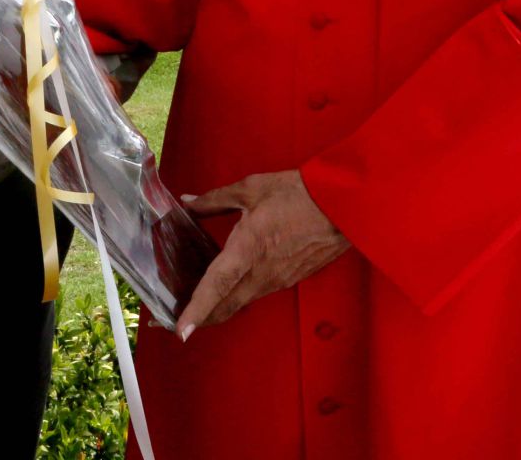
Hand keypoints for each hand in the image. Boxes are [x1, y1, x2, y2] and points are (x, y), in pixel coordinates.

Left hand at [174, 170, 351, 339]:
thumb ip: (215, 200)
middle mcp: (262, 273)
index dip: (196, 310)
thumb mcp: (251, 188)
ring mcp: (278, 280)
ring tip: (197, 308)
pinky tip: (230, 287)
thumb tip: (189, 203)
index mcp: (248, 250)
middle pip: (226, 306)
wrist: (345, 206)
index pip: (215, 286)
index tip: (180, 331)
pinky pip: (257, 293)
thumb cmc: (299, 193)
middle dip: (200, 319)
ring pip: (242, 302)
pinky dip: (239, 296)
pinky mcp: (290, 279)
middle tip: (175, 325)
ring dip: (219, 309)